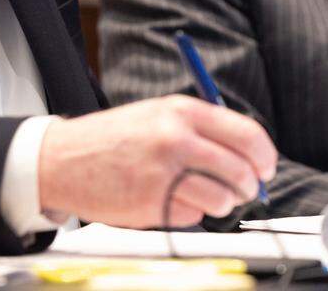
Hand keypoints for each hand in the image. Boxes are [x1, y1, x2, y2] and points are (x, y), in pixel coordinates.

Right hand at [38, 95, 276, 227]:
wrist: (61, 159)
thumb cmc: (113, 138)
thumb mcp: (158, 115)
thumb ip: (202, 130)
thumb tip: (250, 156)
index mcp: (181, 110)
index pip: (247, 134)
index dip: (264, 156)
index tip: (266, 168)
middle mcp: (175, 138)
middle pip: (240, 170)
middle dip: (249, 186)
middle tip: (244, 189)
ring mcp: (164, 172)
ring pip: (222, 198)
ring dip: (221, 203)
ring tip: (200, 195)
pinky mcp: (152, 203)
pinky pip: (194, 216)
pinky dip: (189, 213)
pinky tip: (165, 199)